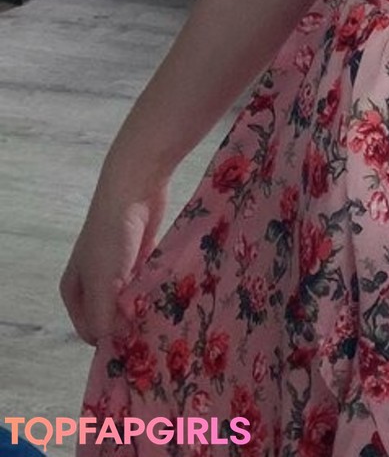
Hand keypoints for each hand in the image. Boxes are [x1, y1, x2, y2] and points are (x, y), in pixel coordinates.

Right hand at [59, 172, 168, 343]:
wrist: (134, 186)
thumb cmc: (111, 236)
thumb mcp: (102, 283)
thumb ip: (105, 318)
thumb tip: (116, 343)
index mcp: (75, 290)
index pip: (91, 331)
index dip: (112, 340)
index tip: (136, 344)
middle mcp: (93, 281)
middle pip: (112, 316)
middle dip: (130, 324)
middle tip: (153, 330)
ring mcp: (117, 267)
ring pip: (132, 299)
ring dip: (145, 306)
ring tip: (164, 313)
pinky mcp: (140, 255)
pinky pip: (147, 282)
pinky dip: (156, 288)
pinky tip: (171, 294)